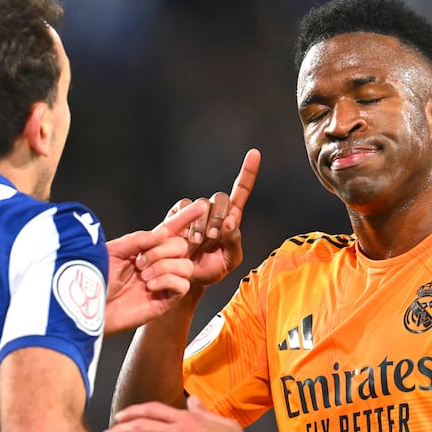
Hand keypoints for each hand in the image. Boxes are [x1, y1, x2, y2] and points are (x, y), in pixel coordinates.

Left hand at [104, 198, 215, 334]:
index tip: (199, 206)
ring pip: (186, 265)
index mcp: (145, 249)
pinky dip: (168, 280)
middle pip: (182, 246)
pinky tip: (149, 286)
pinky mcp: (165, 301)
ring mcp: (162, 282)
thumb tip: (165, 232)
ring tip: (143, 275)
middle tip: (140, 262)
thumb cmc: (94, 280)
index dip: (185, 218)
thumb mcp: (114, 251)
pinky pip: (183, 285)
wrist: (86, 308)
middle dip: (163, 250)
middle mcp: (157, 264)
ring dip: (165, 266)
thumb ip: (139, 239)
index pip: (171, 231)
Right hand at [179, 149, 261, 288]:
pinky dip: (186, 222)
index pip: (241, 191)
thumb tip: (231, 222)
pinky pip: (183, 207)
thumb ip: (235, 243)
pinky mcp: (177, 214)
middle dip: (218, 217)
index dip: (248, 172)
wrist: (183, 278)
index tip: (254, 153)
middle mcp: (214, 210)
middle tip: (213, 238)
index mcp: (231, 218)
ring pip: (201, 203)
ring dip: (201, 224)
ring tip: (197, 243)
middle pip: (220, 197)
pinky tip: (185, 238)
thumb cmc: (210, 270)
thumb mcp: (229, 261)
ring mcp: (194, 211)